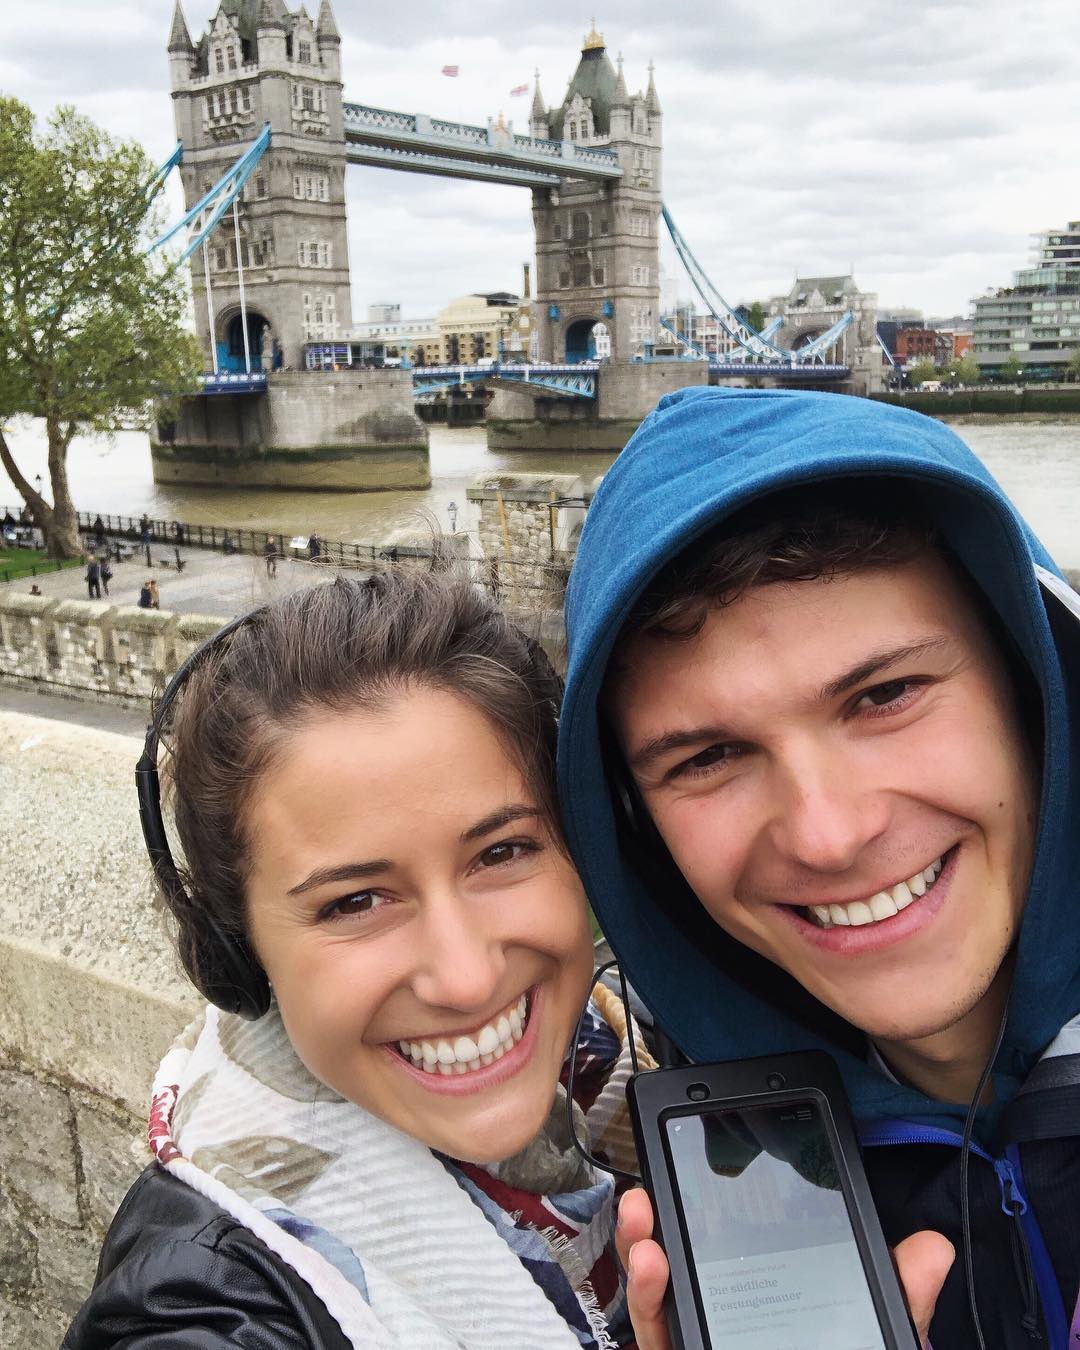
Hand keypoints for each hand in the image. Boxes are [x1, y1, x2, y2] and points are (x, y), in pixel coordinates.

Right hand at [615, 1188, 954, 1349]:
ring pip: (660, 1307)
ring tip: (648, 1229)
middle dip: (664, 1225)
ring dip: (645, 1258)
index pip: (741, 1260)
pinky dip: (649, 1302)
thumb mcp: (876, 1339)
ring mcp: (703, 1348)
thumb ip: (898, 1301)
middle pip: (687, 1275)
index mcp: (771, 1317)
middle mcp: (728, 1331)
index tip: (707, 1173)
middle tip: (657, 1189)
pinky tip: (651, 1270)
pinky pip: (657, 1341)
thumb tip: (934, 1247)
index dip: (718, 1216)